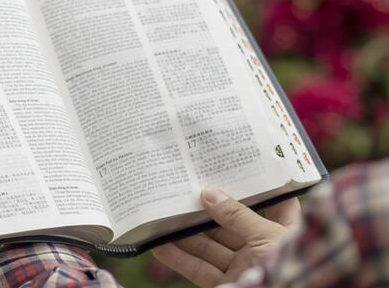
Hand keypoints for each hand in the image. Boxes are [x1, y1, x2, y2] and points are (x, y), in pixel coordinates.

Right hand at [151, 188, 300, 287]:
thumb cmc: (284, 269)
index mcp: (285, 235)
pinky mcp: (224, 285)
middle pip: (234, 224)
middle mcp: (263, 250)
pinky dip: (178, 258)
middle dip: (210, 208)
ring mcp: (243, 268)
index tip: (242, 170)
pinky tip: (160, 245)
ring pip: (211, 246)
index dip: (264, 188)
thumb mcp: (266, 237)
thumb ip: (237, 216)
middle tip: (187, 188)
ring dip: (187, 233)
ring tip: (166, 213)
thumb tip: (209, 193)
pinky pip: (198, 269)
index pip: (278, 206)